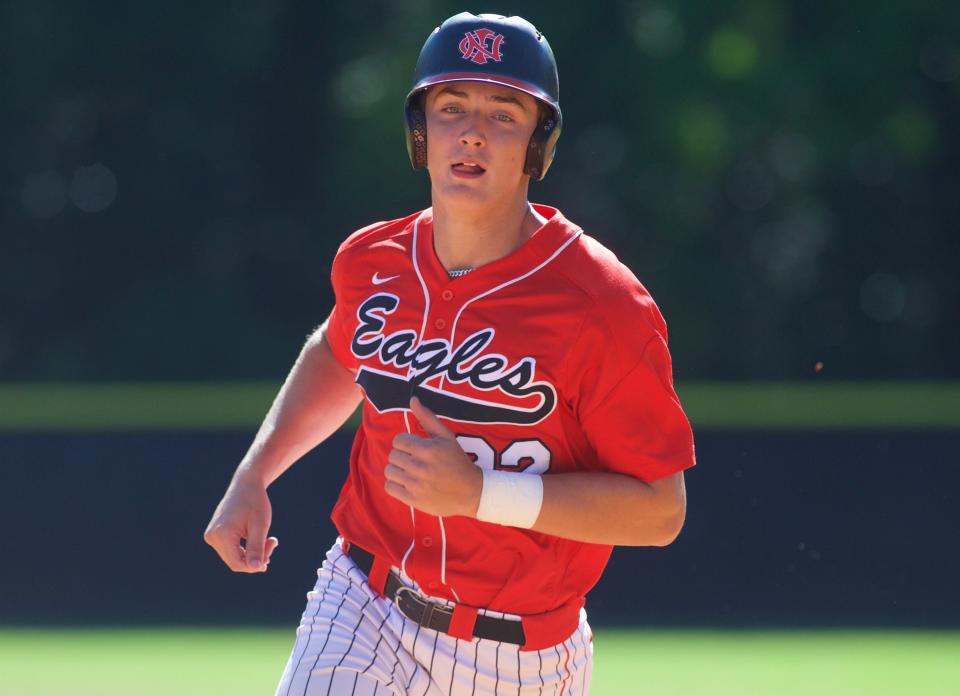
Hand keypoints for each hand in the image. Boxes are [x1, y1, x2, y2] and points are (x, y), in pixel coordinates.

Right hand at [203, 469, 278, 572]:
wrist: (246, 483)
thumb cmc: (255, 502)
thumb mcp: (260, 525)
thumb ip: (257, 548)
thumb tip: (256, 568)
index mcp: (221, 535)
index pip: (237, 564)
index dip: (255, 565)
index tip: (271, 550)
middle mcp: (212, 537)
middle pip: (236, 561)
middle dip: (256, 557)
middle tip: (273, 542)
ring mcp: (212, 536)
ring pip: (234, 557)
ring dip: (253, 553)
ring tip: (269, 540)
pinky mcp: (216, 534)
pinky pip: (232, 550)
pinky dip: (246, 548)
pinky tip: (260, 539)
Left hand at [385, 397, 482, 517]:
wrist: (471, 492)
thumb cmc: (457, 461)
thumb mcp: (446, 437)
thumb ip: (427, 417)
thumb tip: (412, 399)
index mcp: (428, 449)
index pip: (398, 440)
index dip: (405, 443)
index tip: (415, 448)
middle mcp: (421, 467)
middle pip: (392, 455)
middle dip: (401, 456)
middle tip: (414, 460)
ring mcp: (416, 485)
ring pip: (389, 471)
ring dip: (397, 470)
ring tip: (409, 471)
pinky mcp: (413, 500)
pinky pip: (389, 488)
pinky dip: (395, 485)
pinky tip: (407, 483)